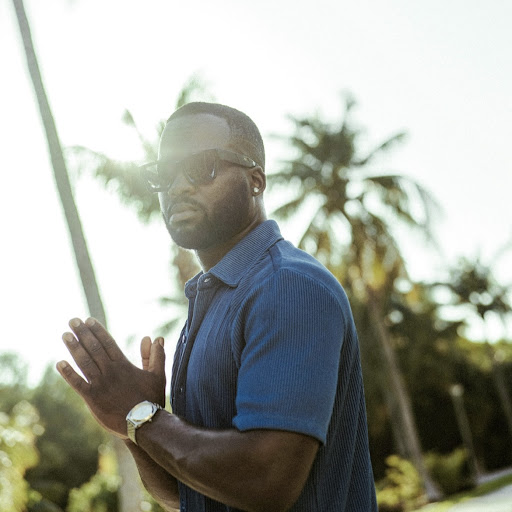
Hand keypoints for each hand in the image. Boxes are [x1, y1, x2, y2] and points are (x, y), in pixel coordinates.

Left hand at [56, 317, 165, 437]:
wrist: (144, 423)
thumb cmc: (151, 399)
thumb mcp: (158, 375)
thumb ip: (156, 356)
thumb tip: (156, 338)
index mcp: (123, 364)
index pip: (108, 343)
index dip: (97, 331)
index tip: (88, 320)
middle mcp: (110, 371)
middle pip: (93, 348)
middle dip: (82, 334)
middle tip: (73, 321)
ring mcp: (100, 384)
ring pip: (84, 362)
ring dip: (73, 348)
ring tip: (65, 335)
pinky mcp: (92, 399)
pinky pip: (77, 384)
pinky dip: (68, 374)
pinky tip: (59, 364)